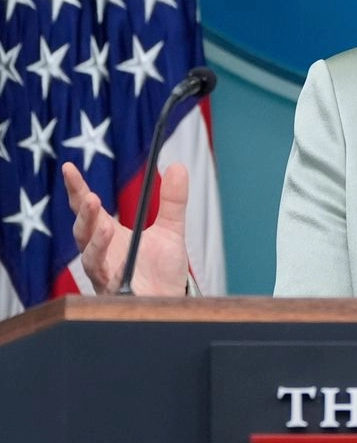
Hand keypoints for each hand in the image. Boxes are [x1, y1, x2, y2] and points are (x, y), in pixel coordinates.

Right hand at [63, 162, 190, 295]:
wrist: (171, 300)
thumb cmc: (163, 268)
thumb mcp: (170, 229)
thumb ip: (172, 200)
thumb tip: (177, 165)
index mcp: (108, 234)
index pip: (87, 208)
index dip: (77, 188)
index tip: (69, 167)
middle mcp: (101, 253)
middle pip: (83, 232)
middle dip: (84, 216)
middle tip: (90, 197)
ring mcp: (105, 275)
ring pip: (90, 259)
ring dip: (95, 242)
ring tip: (105, 227)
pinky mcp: (116, 295)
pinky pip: (109, 285)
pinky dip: (113, 275)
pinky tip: (119, 265)